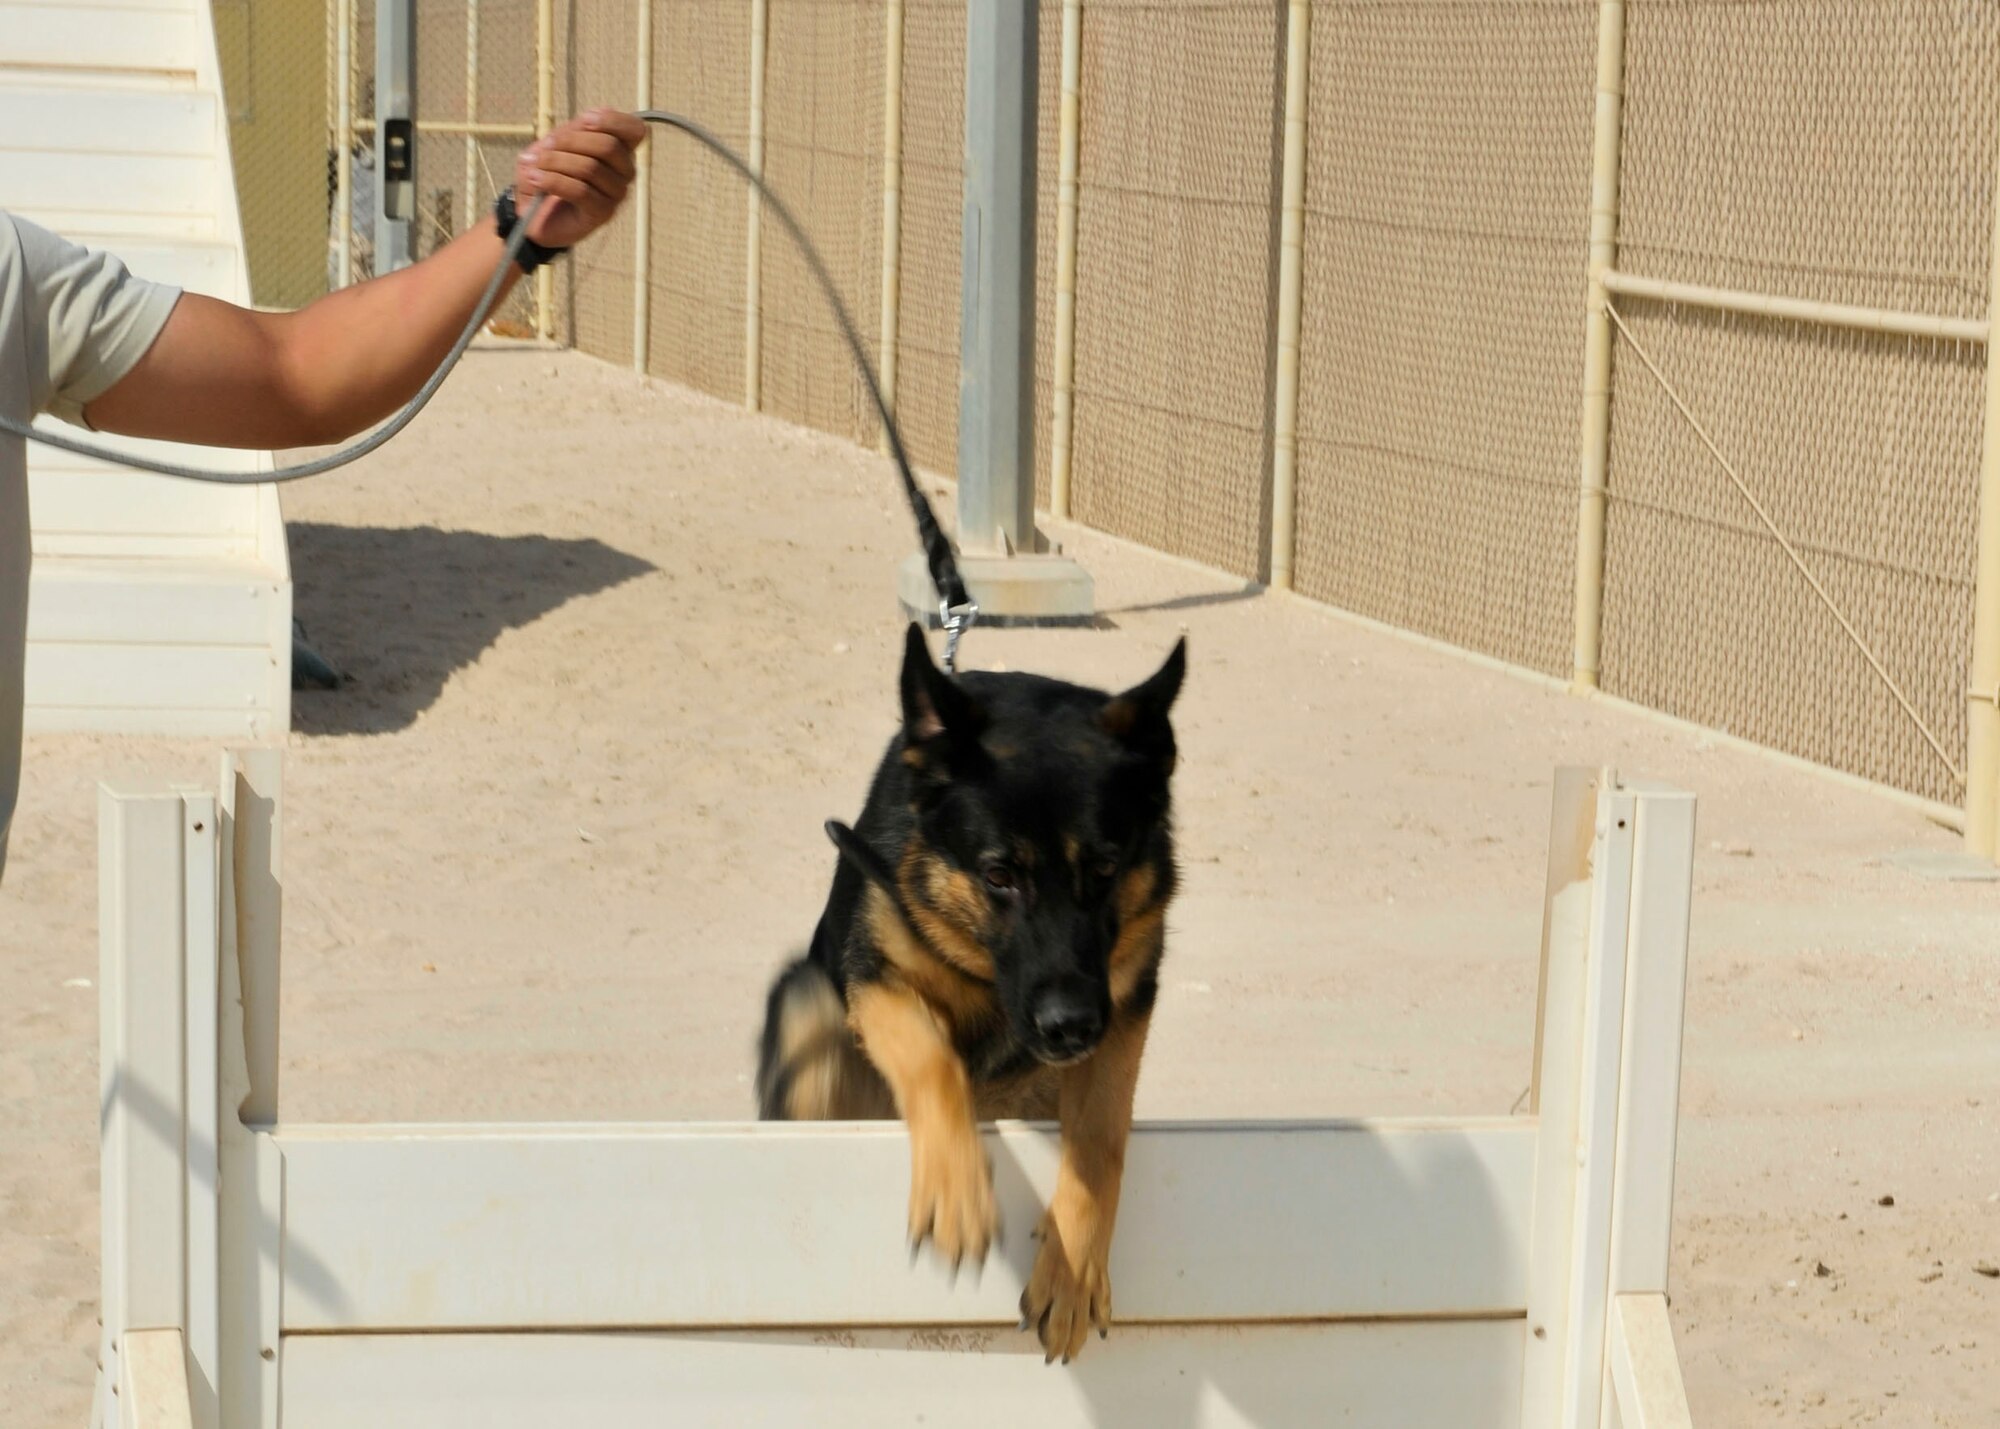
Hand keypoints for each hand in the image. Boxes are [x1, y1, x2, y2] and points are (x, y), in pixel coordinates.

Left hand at [513, 109, 647, 249]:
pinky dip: (552, 181)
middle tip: (546, 146)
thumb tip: (585, 121)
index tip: (584, 120)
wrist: (533, 212)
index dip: (612, 120)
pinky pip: (580, 191)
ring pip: (590, 168)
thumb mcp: (554, 143)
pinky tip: (536, 179)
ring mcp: (616, 195)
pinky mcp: (602, 213)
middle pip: (608, 146)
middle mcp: (624, 172)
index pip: (635, 130)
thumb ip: (571, 131)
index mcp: (619, 150)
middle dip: (570, 141)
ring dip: (555, 162)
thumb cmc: (548, 174)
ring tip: (535, 166)